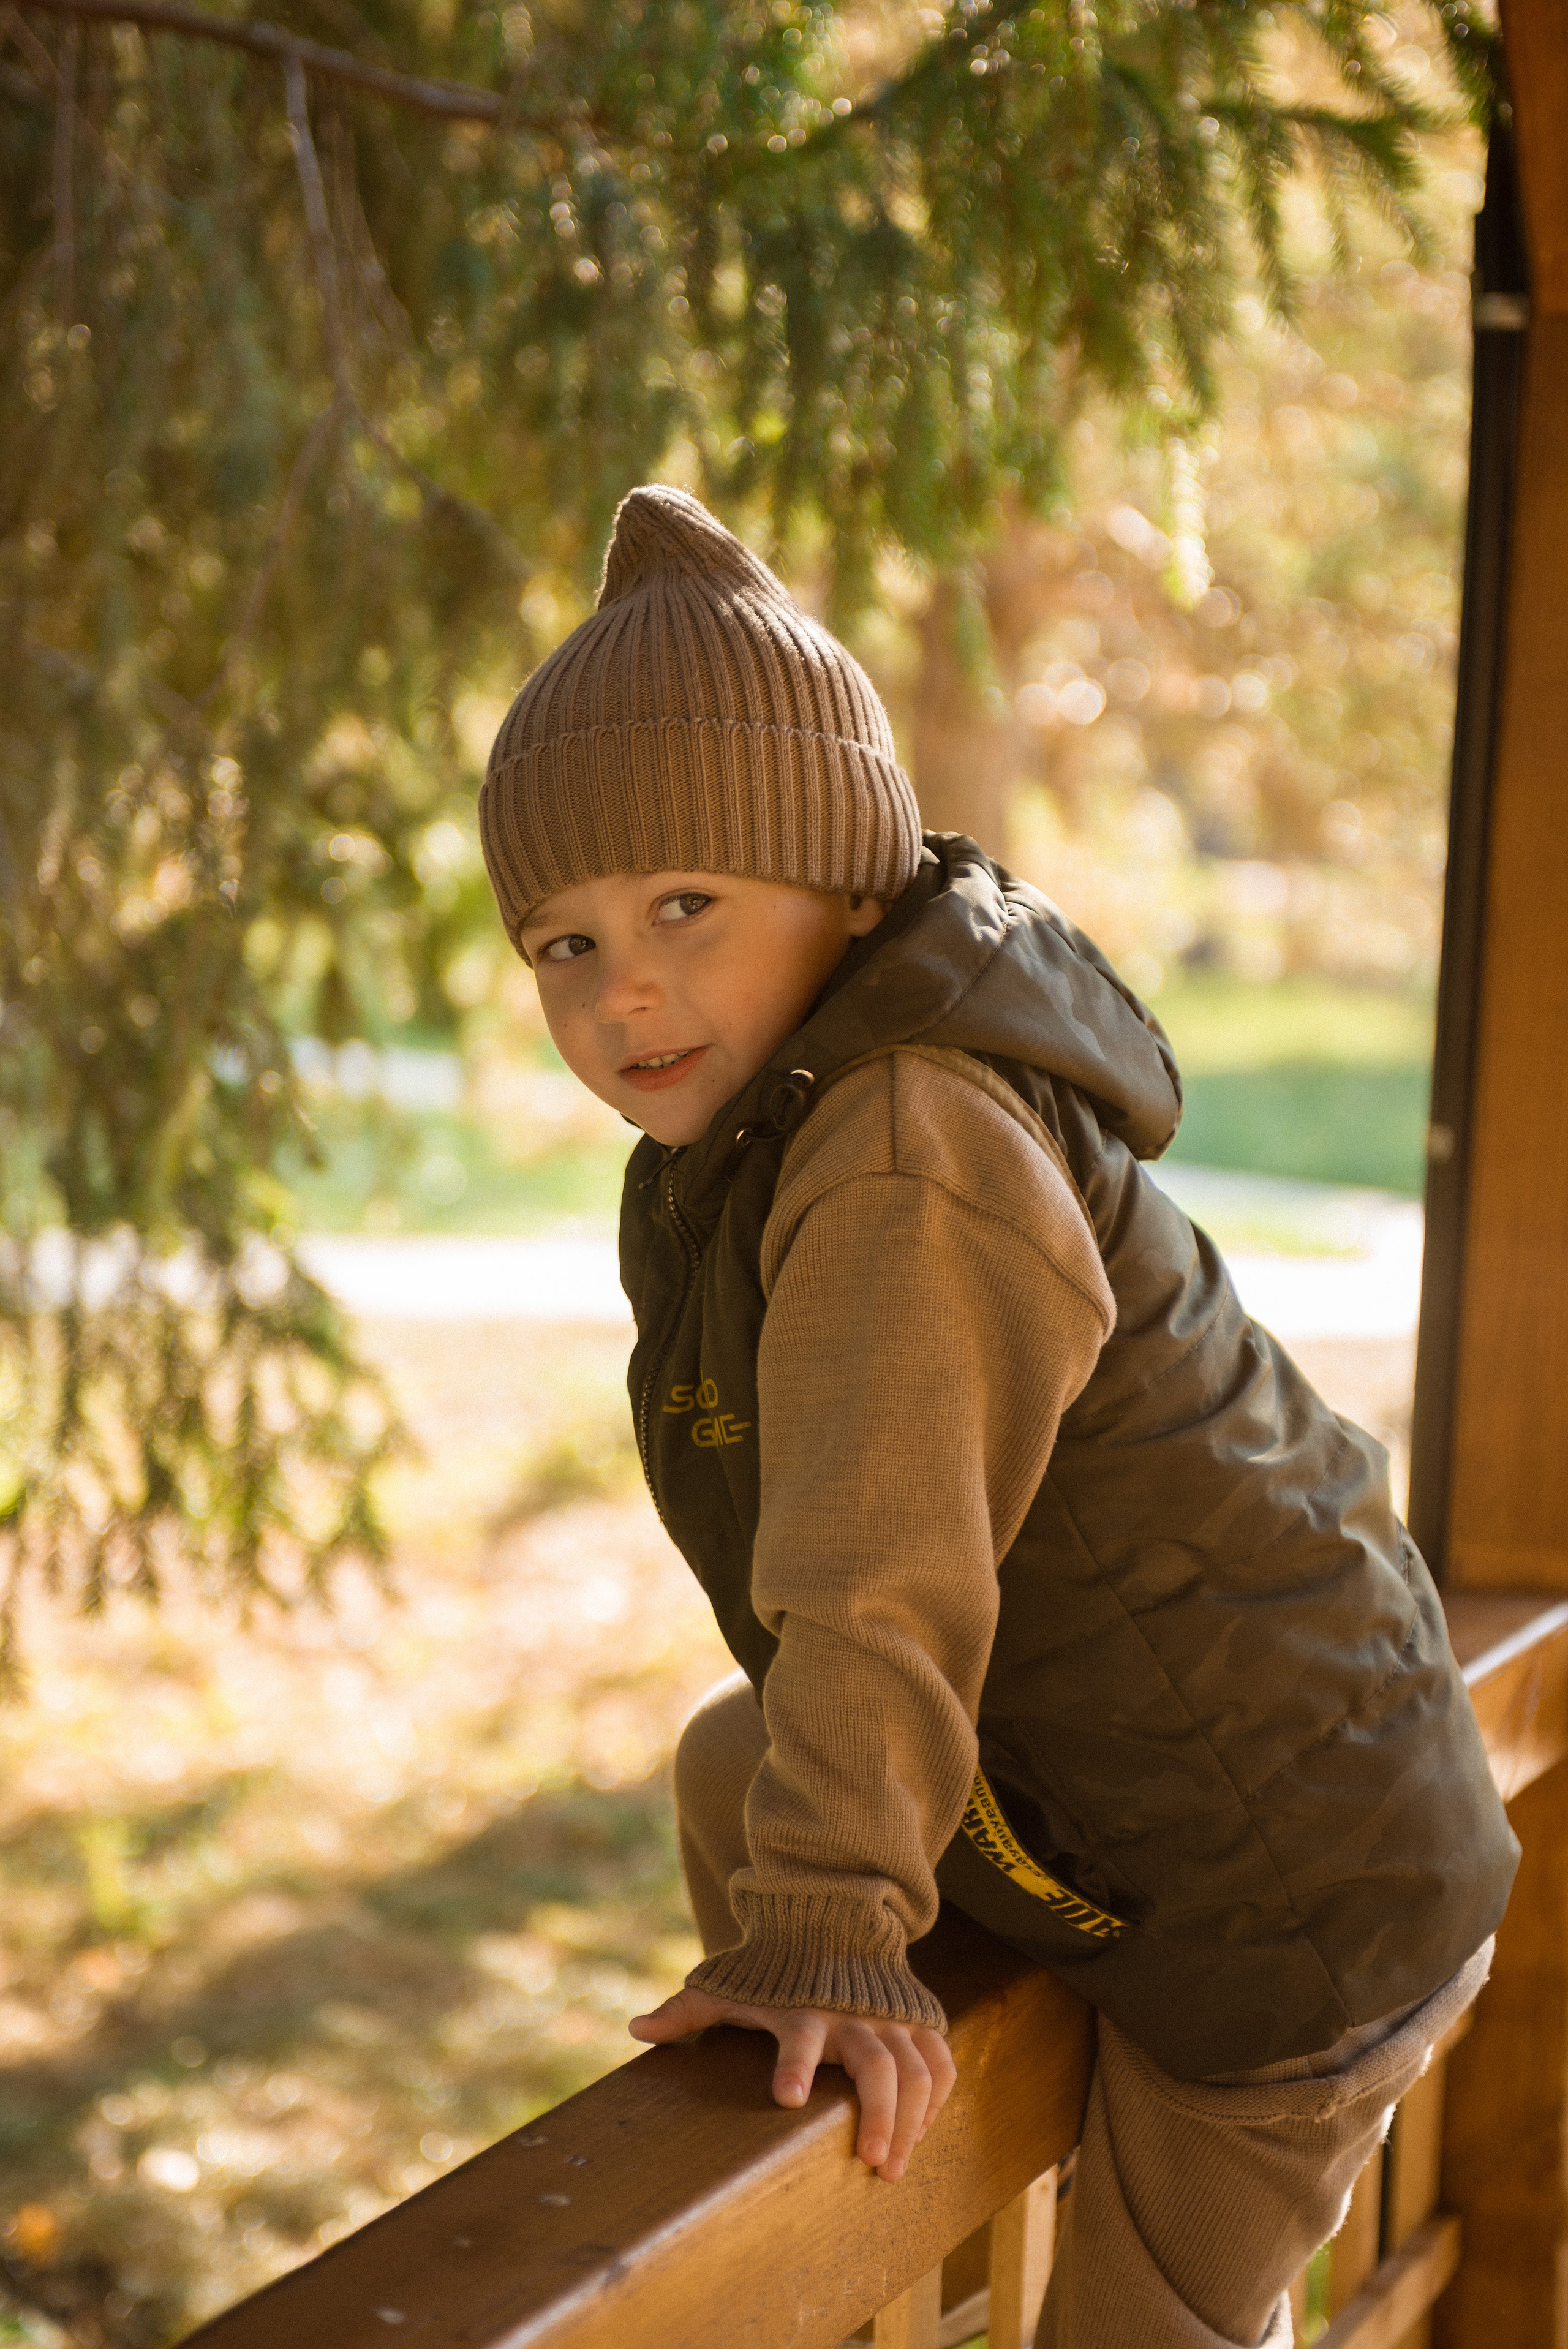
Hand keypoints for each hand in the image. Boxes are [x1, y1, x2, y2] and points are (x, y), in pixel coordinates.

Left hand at [629, 1985, 955, 2181]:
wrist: (833, 1919)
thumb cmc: (776, 1968)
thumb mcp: (730, 1983)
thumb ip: (687, 2010)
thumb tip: (635, 2030)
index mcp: (802, 2008)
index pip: (798, 2036)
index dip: (792, 2065)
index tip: (785, 2099)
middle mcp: (853, 2014)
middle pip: (877, 2066)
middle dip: (878, 2116)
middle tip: (872, 2163)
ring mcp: (891, 2018)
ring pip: (916, 2070)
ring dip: (911, 2121)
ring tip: (894, 2167)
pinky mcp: (918, 2021)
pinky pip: (939, 2063)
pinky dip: (936, 2099)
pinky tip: (922, 2132)